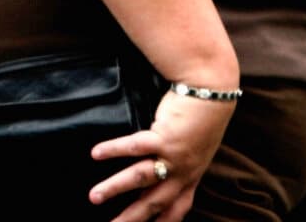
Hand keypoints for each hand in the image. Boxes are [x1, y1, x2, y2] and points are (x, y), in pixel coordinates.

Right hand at [87, 91, 235, 220]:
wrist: (212, 94)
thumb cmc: (201, 119)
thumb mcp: (195, 150)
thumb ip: (177, 164)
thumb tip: (158, 173)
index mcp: (190, 178)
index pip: (176, 210)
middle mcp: (182, 173)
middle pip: (153, 202)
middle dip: (131, 218)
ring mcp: (173, 156)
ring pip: (140, 178)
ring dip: (115, 188)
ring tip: (94, 197)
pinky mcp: (164, 137)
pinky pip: (135, 147)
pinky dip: (114, 150)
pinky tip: (95, 153)